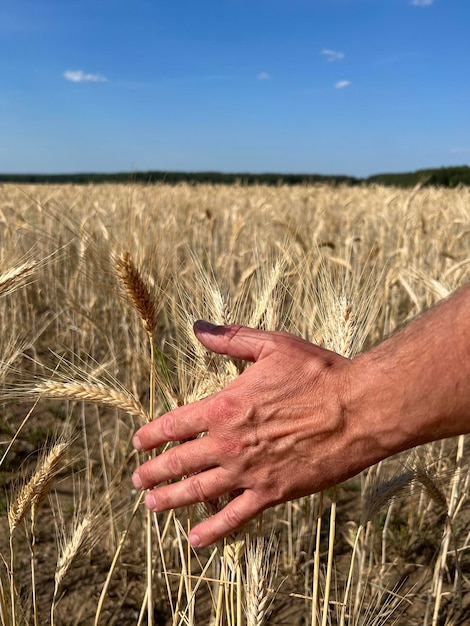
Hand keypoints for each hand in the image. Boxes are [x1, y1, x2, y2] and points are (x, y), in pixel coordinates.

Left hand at [132, 321, 372, 546]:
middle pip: (179, 462)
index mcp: (225, 406)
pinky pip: (234, 516)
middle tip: (137, 480)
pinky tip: (195, 539)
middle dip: (153, 472)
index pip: (175, 424)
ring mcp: (248, 471)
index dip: (152, 434)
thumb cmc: (317, 373)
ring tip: (151, 505)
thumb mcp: (272, 346)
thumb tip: (198, 327)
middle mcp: (229, 443)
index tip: (138, 442)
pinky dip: (213, 529)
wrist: (357, 410)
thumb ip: (231, 339)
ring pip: (198, 491)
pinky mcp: (271, 493)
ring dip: (170, 499)